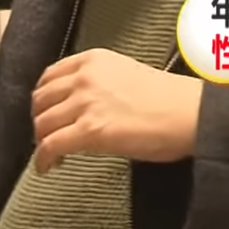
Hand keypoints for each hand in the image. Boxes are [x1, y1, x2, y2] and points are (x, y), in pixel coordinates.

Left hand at [31, 48, 203, 172]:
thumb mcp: (126, 75)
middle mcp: (84, 77)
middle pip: (40, 100)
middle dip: (39, 121)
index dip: (44, 99)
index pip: (50, 76)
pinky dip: (43, 159)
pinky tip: (47, 168)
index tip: (48, 113)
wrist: (189, 113)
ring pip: (42, 123)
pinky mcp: (90, 130)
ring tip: (52, 155)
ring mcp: (85, 102)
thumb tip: (83, 108)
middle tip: (48, 138)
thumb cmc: (169, 100)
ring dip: (41, 141)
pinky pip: (50, 145)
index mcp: (94, 60)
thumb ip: (99, 84)